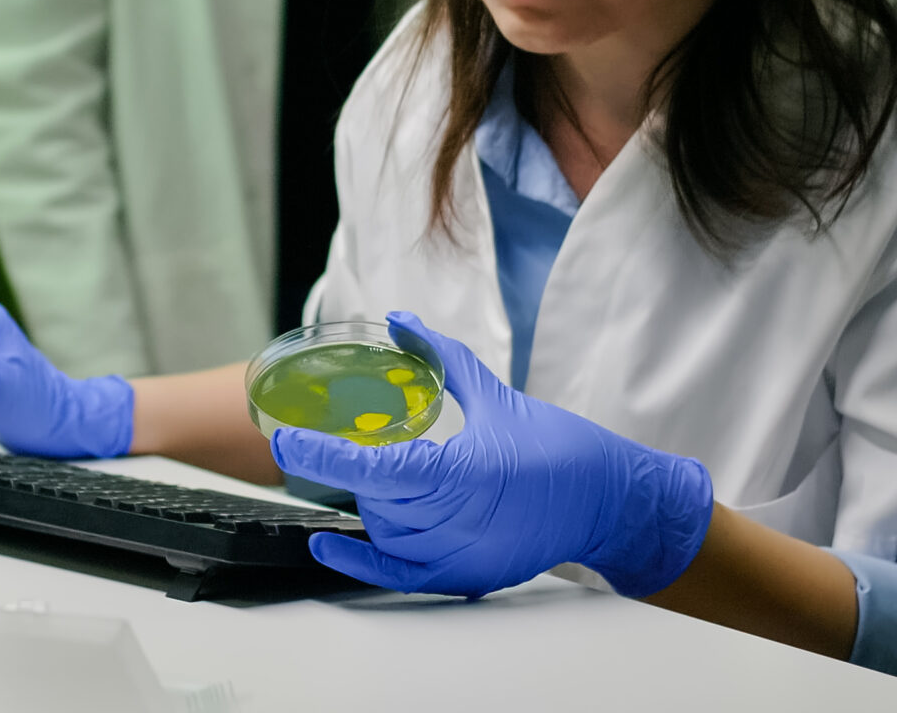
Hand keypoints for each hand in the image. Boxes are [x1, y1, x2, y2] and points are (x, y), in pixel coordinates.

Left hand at [270, 311, 714, 598]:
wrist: (608, 502)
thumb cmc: (560, 447)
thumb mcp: (497, 394)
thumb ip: (442, 357)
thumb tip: (404, 321)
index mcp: (465, 472)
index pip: (377, 469)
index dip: (326, 456)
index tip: (288, 440)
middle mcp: (457, 521)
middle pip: (375, 498)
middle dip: (347, 469)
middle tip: (327, 441)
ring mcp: (459, 554)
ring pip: (384, 531)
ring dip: (367, 502)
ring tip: (367, 475)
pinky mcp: (463, 575)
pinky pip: (398, 575)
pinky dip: (359, 562)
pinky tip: (328, 545)